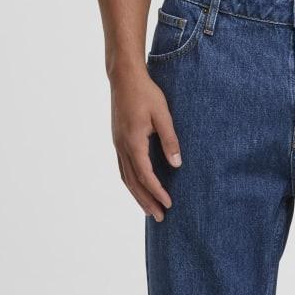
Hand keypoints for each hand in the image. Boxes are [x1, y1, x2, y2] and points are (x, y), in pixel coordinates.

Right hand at [110, 65, 180, 220]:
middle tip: (159, 218)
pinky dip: (131, 184)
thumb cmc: (145, 93)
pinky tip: (138, 190)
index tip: (168, 204)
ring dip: (138, 196)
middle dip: (147, 201)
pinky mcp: (118, 141)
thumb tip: (177, 164)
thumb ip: (170, 140)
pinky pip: (123, 169)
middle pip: (134, 182)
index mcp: (133, 142)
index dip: (157, 192)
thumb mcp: (163, 115)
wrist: (123, 77)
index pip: (146, 175)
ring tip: (149, 211)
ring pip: (126, 178)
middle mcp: (122, 147)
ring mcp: (118, 145)